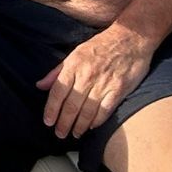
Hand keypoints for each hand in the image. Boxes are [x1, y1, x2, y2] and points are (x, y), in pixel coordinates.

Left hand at [37, 23, 155, 140]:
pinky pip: (105, 110)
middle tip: (60, 134)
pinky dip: (97, 121)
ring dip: (79, 125)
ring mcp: (104, 83)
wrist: (132, 37)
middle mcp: (87, 75)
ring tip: (74, 134)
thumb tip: (40, 85)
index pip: (57, 92)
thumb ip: (57, 71)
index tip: (48, 122)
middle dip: (64, 122)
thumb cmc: (102, 45)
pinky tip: (91, 127)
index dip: (51, 109)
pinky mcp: (119, 89)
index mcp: (74, 65)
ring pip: (87, 111)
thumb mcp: (76, 53)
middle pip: (71, 105)